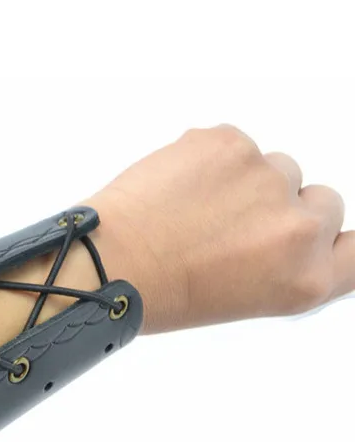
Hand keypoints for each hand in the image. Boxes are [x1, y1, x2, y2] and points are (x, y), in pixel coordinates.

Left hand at [82, 125, 353, 333]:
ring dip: (246, 180)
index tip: (313, 232)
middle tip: (230, 223)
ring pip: (277, 167)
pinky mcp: (232, 144)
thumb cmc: (161, 288)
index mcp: (308, 281)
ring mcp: (269, 180)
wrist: (109, 260)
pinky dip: (210, 157)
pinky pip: (235, 144)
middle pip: (323, 200)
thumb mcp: (245, 297)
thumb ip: (286, 262)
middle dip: (284, 206)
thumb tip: (300, 225)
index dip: (335, 237)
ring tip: (195, 206)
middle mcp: (302, 230)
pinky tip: (178, 184)